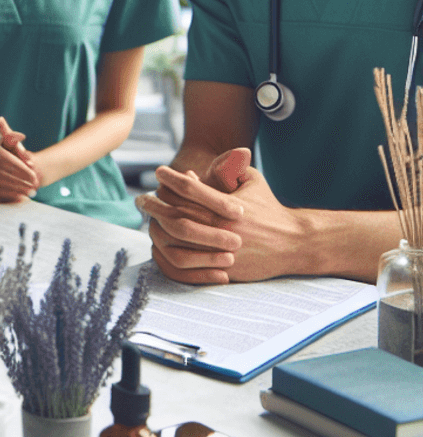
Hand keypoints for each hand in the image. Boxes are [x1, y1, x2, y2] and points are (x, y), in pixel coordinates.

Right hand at [0, 117, 41, 202]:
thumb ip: (11, 136)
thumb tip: (22, 136)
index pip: (11, 162)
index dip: (24, 170)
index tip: (34, 175)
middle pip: (9, 175)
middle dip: (24, 182)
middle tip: (35, 186)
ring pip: (5, 184)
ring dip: (19, 190)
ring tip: (31, 193)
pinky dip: (10, 196)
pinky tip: (21, 198)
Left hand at [140, 151, 309, 283]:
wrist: (295, 244)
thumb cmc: (269, 208)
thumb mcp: (252, 180)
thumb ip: (229, 167)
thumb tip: (200, 167)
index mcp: (229, 205)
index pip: (191, 189)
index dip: (172, 179)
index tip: (158, 172)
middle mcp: (223, 226)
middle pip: (178, 213)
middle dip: (156, 203)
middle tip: (141, 197)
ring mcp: (223, 249)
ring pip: (180, 238)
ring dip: (159, 225)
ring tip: (147, 218)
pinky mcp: (224, 269)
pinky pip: (190, 262)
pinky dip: (171, 251)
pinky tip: (160, 241)